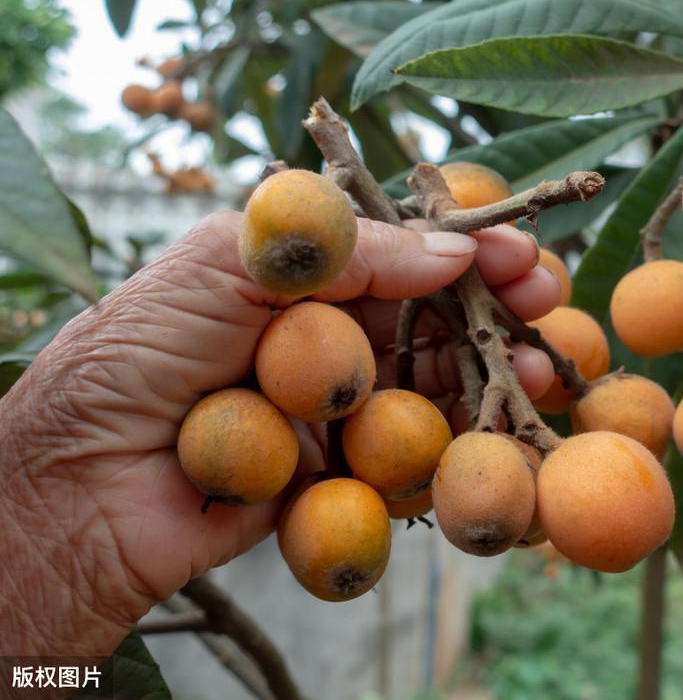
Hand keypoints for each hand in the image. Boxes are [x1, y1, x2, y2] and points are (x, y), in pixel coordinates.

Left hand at [0, 211, 559, 655]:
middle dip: (496, 309)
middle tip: (548, 306)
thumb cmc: (137, 354)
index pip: (404, 249)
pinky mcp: (343, 475)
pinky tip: (506, 437)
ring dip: (494, 377)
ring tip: (538, 371)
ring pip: (439, 387)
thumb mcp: (228, 265)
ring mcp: (339, 408)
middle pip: (436, 316)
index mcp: (301, 276)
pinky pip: (415, 461)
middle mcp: (328, 337)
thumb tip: (456, 249)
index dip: (466, 247)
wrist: (81, 488)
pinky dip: (464, 450)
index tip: (518, 251)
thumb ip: (344, 251)